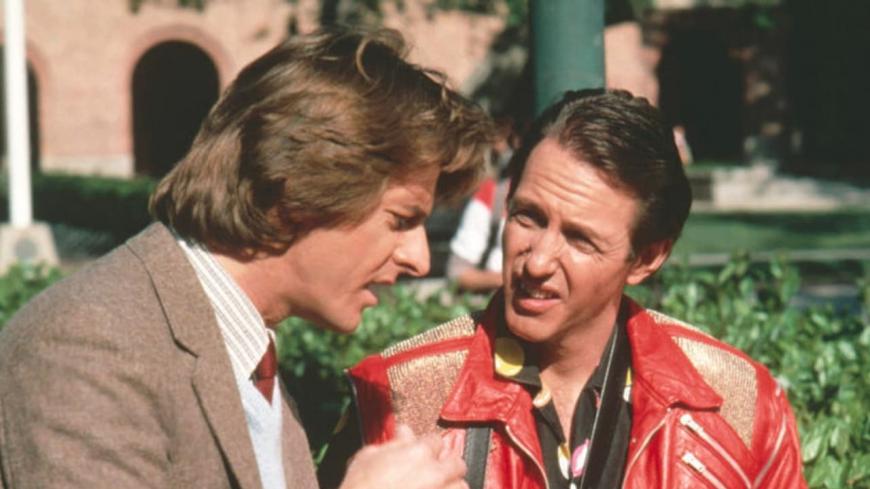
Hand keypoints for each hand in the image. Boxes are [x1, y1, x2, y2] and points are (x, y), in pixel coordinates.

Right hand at [338, 424, 468, 488]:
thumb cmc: (358, 487)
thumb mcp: (367, 458)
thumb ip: (392, 443)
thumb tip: (404, 431)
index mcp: (418, 453)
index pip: (436, 440)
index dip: (429, 447)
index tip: (424, 453)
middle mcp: (435, 473)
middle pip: (457, 463)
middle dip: (448, 465)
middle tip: (437, 472)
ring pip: (461, 486)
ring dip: (453, 486)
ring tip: (439, 488)